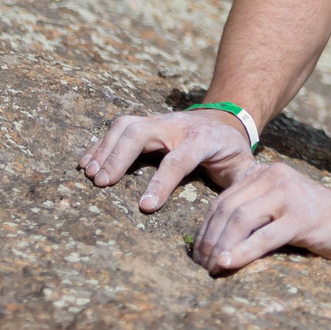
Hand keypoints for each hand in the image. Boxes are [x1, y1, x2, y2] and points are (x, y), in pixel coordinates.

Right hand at [80, 109, 254, 212]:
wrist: (225, 120)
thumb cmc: (231, 151)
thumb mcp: (243, 166)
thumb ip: (242, 184)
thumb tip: (242, 209)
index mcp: (203, 139)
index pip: (178, 160)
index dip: (161, 183)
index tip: (144, 207)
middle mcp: (177, 126)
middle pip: (142, 133)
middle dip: (120, 157)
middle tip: (101, 183)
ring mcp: (159, 121)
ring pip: (126, 126)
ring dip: (105, 149)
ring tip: (90, 174)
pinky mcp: (145, 122)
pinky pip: (118, 128)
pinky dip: (101, 144)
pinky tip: (86, 163)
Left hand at [191, 161, 330, 273]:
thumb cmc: (316, 221)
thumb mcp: (279, 208)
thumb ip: (253, 211)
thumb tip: (212, 240)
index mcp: (266, 173)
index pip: (223, 200)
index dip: (204, 228)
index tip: (197, 253)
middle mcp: (276, 177)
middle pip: (228, 209)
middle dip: (209, 240)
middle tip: (200, 266)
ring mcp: (290, 196)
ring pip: (241, 220)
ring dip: (221, 247)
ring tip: (211, 268)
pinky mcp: (302, 218)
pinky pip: (263, 236)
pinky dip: (241, 252)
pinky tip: (228, 264)